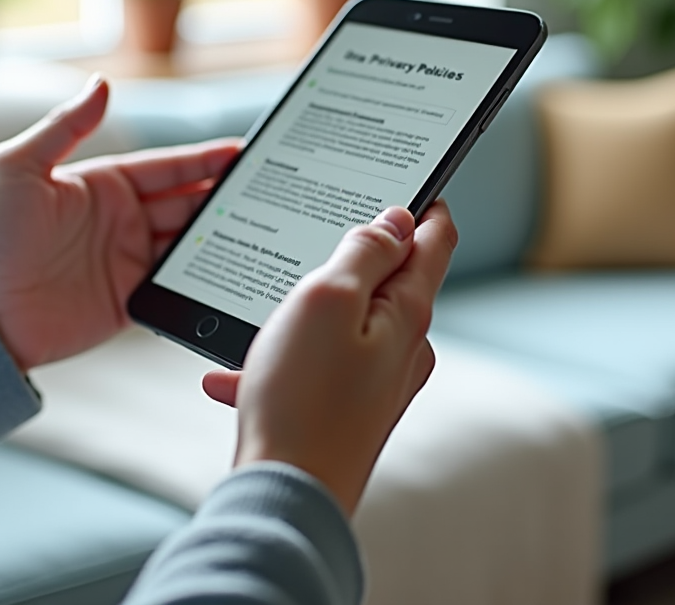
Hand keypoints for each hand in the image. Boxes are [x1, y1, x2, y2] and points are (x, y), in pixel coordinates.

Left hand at [0, 75, 239, 370]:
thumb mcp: (18, 168)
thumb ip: (64, 126)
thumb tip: (101, 85)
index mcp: (102, 185)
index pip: (167, 167)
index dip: (204, 160)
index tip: (240, 153)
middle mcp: (121, 220)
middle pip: (186, 202)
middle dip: (222, 196)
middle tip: (263, 192)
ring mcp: (128, 261)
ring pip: (188, 242)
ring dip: (219, 235)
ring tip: (257, 229)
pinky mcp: (131, 299)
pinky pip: (176, 286)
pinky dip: (203, 279)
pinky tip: (228, 272)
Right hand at [203, 203, 457, 515]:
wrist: (287, 495)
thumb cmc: (302, 397)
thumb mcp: (327, 300)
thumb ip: (364, 252)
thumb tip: (397, 219)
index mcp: (407, 314)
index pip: (436, 240)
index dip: (425, 202)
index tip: (407, 180)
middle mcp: (404, 349)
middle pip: (390, 279)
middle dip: (353, 257)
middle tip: (314, 241)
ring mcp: (379, 382)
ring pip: (346, 322)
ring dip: (305, 312)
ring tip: (264, 322)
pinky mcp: (351, 408)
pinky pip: (317, 365)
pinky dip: (283, 358)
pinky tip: (238, 373)